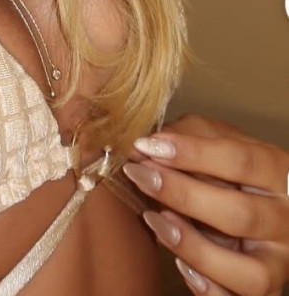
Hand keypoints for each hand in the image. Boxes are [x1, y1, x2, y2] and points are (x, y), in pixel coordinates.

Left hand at [122, 113, 288, 295]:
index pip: (241, 161)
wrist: (259, 205)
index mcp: (277, 173)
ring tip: (156, 221)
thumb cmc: (232, 168)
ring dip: (195, 248)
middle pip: (241, 215)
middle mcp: (284, 220)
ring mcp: (278, 261)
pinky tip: (180, 264)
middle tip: (141, 176)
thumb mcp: (217, 140)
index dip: (192, 153)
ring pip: (249, 272)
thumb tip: (146, 145)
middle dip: (183, 195)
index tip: (147, 146)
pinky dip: (208, 288)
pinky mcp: (265, 290)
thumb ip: (187, 135)